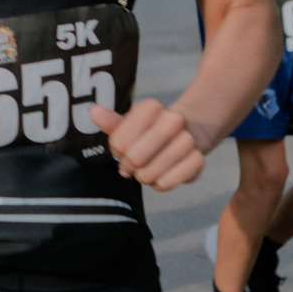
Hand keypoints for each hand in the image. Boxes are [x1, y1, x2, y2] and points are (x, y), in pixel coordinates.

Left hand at [89, 98, 209, 191]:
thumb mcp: (126, 125)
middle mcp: (174, 119)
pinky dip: (159, 184)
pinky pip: (169, 182)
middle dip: (128, 166)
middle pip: (135, 156)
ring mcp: (189, 139)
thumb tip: (93, 112)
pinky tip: (159, 177)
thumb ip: (110, 122)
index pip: (119, 139)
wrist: (182, 136)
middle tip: (129, 166)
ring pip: (151, 172)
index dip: (116, 150)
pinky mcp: (198, 160)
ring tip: (144, 171)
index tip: (120, 149)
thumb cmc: (146, 133)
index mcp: (152, 107)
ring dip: (143, 176)